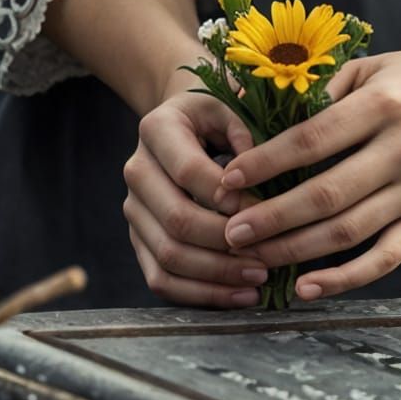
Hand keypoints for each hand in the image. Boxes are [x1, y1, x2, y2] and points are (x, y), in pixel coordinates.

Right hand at [124, 86, 272, 307]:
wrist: (184, 125)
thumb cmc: (217, 115)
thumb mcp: (231, 104)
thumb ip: (244, 129)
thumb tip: (255, 172)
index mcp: (157, 129)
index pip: (188, 170)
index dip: (226, 195)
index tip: (264, 209)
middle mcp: (137, 170)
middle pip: (176, 220)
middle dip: (225, 244)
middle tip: (266, 257)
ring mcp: (134, 209)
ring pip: (167, 257)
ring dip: (216, 275)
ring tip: (257, 280)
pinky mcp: (139, 239)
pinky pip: (161, 279)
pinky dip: (199, 294)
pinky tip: (238, 296)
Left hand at [214, 38, 400, 301]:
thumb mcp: (366, 67)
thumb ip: (317, 91)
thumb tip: (251, 114)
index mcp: (383, 104)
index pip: (313, 140)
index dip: (266, 162)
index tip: (229, 178)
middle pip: (326, 194)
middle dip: (271, 217)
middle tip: (230, 231)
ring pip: (349, 232)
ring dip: (295, 250)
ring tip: (254, 255)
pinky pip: (386, 258)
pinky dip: (345, 279)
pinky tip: (306, 287)